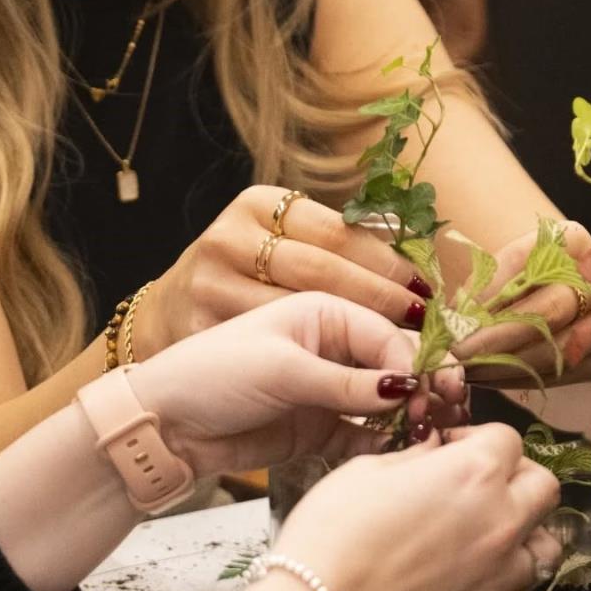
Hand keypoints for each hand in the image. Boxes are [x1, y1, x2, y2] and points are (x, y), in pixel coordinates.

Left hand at [127, 293, 465, 476]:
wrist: (163, 427)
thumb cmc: (211, 376)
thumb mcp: (282, 371)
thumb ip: (346, 384)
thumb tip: (407, 389)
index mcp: (325, 314)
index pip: (388, 338)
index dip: (413, 368)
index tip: (426, 399)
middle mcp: (334, 349)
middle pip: (397, 369)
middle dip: (422, 392)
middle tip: (440, 419)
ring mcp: (331, 392)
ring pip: (388, 406)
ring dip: (408, 422)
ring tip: (425, 442)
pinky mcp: (322, 431)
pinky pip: (366, 439)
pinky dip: (384, 448)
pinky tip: (396, 459)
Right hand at [131, 187, 431, 356]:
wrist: (165, 333)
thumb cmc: (243, 289)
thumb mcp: (280, 251)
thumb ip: (336, 252)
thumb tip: (416, 267)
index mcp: (256, 206)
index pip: (338, 233)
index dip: (388, 264)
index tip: (426, 290)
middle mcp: (229, 240)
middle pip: (322, 270)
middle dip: (380, 299)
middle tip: (422, 326)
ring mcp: (211, 286)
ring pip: (300, 312)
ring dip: (357, 337)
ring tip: (402, 354)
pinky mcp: (202, 332)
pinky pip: (275, 353)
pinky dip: (323, 369)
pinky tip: (360, 383)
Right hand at [272, 423, 562, 590]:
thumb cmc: (332, 530)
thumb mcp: (367, 469)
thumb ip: (417, 457)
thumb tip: (436, 452)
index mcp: (475, 472)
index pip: (508, 439)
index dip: (478, 439)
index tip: (450, 449)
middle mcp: (501, 520)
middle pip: (545, 488)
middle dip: (519, 479)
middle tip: (480, 488)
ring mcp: (499, 574)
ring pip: (544, 550)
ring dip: (524, 540)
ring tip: (489, 542)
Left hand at [452, 222, 590, 386]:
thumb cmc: (541, 285)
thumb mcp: (515, 272)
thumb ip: (488, 290)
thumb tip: (453, 322)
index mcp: (570, 240)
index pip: (519, 261)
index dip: (483, 295)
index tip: (452, 322)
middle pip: (548, 309)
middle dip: (496, 339)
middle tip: (459, 357)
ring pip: (559, 349)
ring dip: (507, 366)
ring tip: (469, 374)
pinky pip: (568, 373)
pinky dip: (526, 379)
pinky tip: (495, 381)